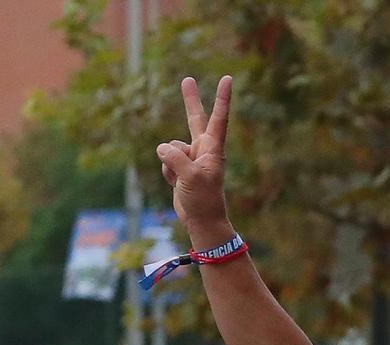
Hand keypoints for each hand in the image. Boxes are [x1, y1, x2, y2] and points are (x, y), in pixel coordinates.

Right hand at [157, 76, 234, 235]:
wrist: (201, 221)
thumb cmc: (203, 200)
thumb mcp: (190, 177)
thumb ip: (175, 158)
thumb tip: (162, 147)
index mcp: (213, 149)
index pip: (219, 118)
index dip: (222, 98)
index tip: (228, 79)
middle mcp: (203, 149)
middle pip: (195, 119)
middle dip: (190, 100)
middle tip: (187, 79)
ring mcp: (190, 158)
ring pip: (170, 147)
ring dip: (170, 162)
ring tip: (182, 180)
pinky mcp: (180, 167)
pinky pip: (165, 161)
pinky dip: (167, 172)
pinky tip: (176, 184)